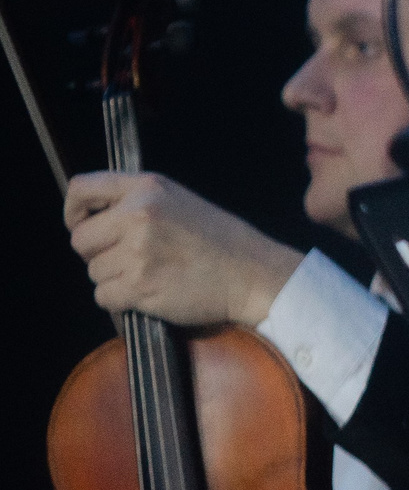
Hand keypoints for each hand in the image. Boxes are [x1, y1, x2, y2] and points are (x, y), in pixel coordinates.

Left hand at [65, 171, 300, 328]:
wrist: (253, 275)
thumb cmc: (220, 241)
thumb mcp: (179, 201)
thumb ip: (137, 204)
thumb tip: (94, 220)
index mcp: (148, 188)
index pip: (81, 189)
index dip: (74, 212)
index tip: (85, 226)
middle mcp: (138, 215)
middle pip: (81, 240)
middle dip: (99, 254)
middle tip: (132, 259)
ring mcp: (138, 251)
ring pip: (94, 272)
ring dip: (115, 279)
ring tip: (152, 274)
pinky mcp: (139, 285)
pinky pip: (104, 296)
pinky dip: (122, 300)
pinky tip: (151, 292)